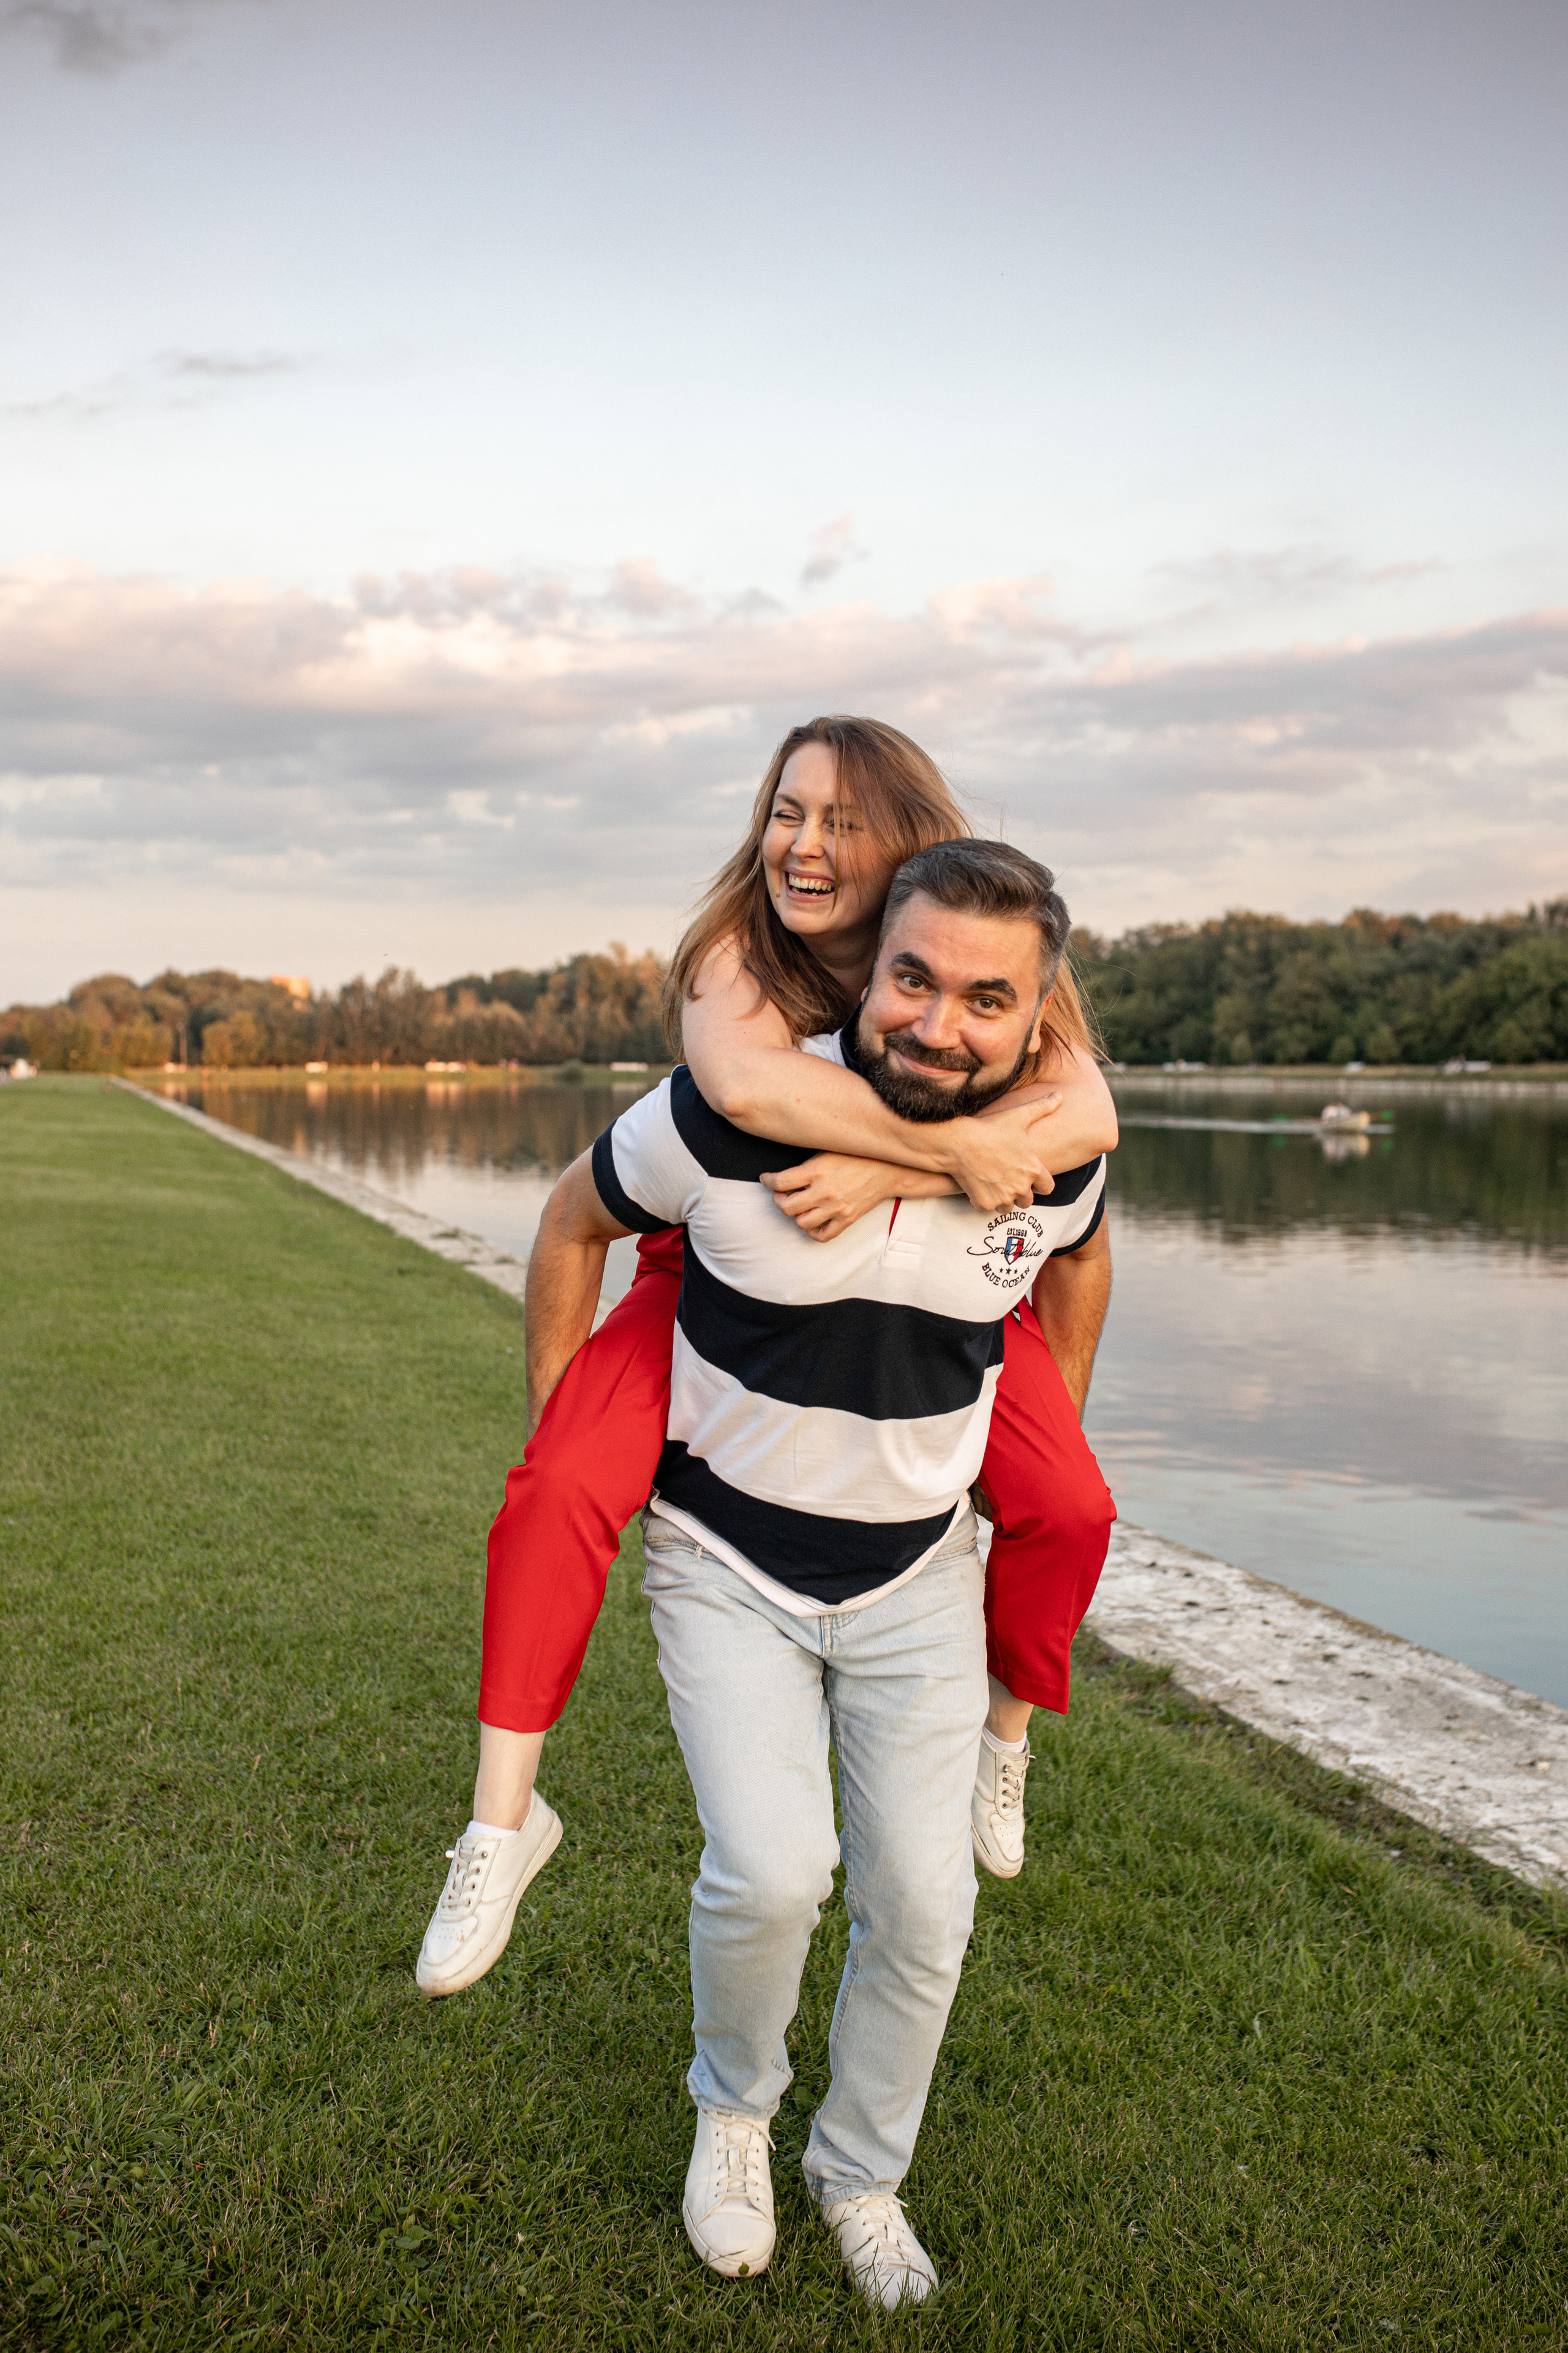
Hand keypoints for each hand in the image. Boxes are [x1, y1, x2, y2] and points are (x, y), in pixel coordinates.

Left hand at [760, 1155, 901, 1241]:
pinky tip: (811, 1221)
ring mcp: (836, 1208)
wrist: (889, 1168)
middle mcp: (824, 1191)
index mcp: (817, 1170)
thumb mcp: (829, 1149)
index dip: (767, 1181)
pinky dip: (812, 1231)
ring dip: (794, 1215)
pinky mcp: (847, 1219)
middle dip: (778, 1200)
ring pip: (801, 1223)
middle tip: (780, 1194)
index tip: (766, 1179)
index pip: (780, 1182)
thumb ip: (808, 1162)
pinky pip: (822, 1235)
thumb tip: (785, 1170)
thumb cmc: (859, 1154)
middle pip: (786, 1207)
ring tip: (797, 1205)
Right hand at [942, 1094, 1060, 1211]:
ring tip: (993, 1182)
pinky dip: (983, 1200)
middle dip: (1020, 1192)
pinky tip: (978, 1185)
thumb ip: (1042, 1108)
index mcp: (1033, 1169)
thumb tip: (1060, 1095)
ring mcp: (1002, 1197)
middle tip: (1007, 1179)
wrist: (958, 1142)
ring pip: (1008, 1207)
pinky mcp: (985, 1204)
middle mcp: (1020, 1187)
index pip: (1047, 1188)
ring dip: (1003, 1198)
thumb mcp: (1018, 1116)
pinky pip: (988, 1208)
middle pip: (1027, 1201)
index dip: (1040, 1184)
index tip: (1030, 1179)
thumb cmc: (989, 1128)